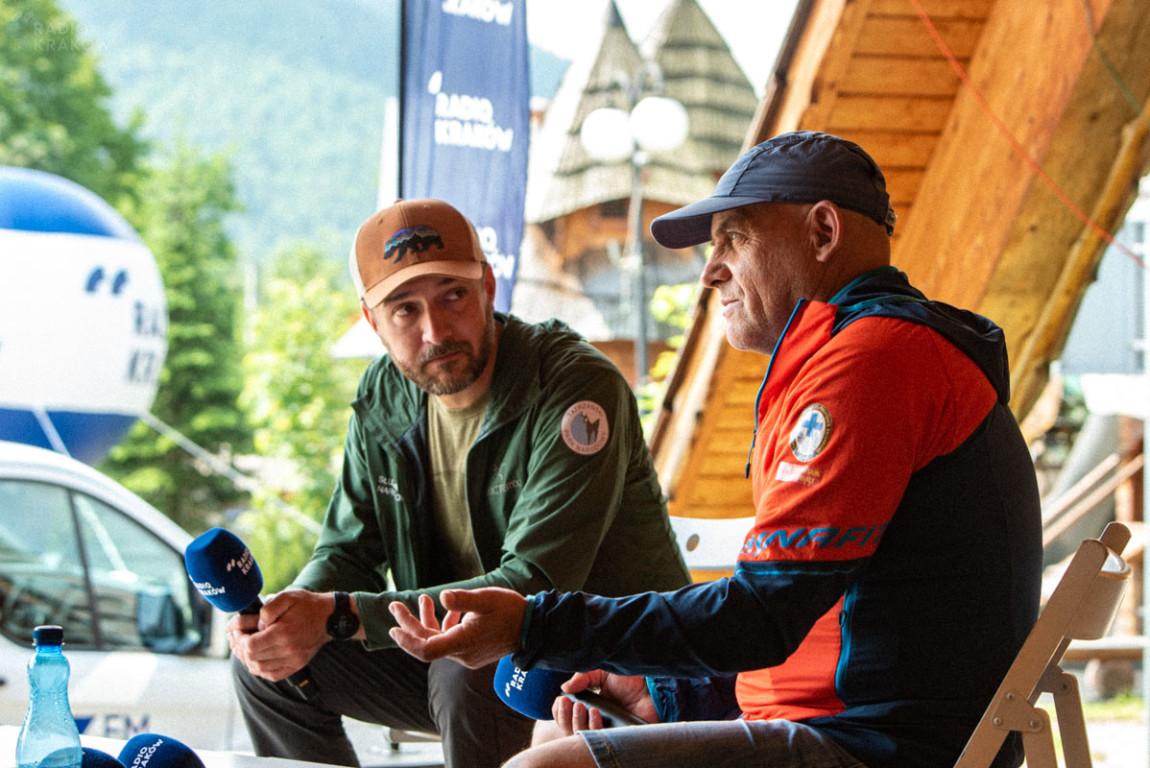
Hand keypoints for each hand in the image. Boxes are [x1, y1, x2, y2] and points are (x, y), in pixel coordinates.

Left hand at [227, 589, 330, 680]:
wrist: (329, 617)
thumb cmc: (306, 604)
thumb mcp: (287, 597)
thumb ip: (267, 609)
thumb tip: (254, 624)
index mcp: (284, 633)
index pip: (250, 645)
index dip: (238, 638)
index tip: (235, 629)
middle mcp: (289, 650)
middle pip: (252, 658)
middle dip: (239, 647)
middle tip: (235, 636)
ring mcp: (293, 660)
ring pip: (259, 669)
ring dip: (246, 659)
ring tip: (242, 647)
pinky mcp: (296, 665)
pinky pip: (272, 675)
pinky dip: (259, 670)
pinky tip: (255, 659)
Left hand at [389, 587, 525, 667]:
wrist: (532, 628)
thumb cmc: (511, 611)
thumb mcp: (487, 599)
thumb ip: (463, 600)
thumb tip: (442, 596)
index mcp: (463, 643)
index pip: (426, 650)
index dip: (408, 640)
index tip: (393, 628)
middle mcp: (462, 654)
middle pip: (427, 644)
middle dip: (409, 624)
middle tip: (394, 605)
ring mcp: (467, 654)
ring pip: (438, 641)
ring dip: (425, 622)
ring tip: (421, 600)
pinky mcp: (471, 650)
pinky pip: (449, 640)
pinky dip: (442, 625)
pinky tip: (444, 609)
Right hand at [551, 671, 654, 735]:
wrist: (652, 684)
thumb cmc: (630, 679)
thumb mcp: (603, 672)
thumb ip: (584, 677)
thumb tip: (565, 688)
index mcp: (589, 707)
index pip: (567, 717)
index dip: (560, 712)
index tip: (560, 701)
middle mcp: (596, 722)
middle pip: (571, 730)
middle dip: (565, 718)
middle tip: (569, 703)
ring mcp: (607, 731)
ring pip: (583, 738)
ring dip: (578, 723)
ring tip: (582, 707)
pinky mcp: (618, 738)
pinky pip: (601, 741)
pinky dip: (593, 729)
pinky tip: (595, 714)